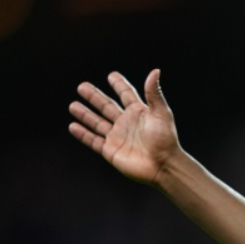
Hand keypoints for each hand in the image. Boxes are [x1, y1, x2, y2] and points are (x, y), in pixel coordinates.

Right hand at [69, 69, 179, 185]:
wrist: (163, 165)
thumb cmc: (165, 140)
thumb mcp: (161, 113)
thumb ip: (154, 93)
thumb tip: (155, 71)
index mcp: (139, 113)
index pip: (126, 94)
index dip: (119, 85)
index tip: (112, 75)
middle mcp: (126, 123)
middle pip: (107, 106)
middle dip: (94, 97)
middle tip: (82, 86)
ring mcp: (118, 137)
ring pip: (97, 122)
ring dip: (85, 114)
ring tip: (73, 105)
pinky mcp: (111, 150)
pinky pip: (93, 141)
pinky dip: (83, 134)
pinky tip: (73, 126)